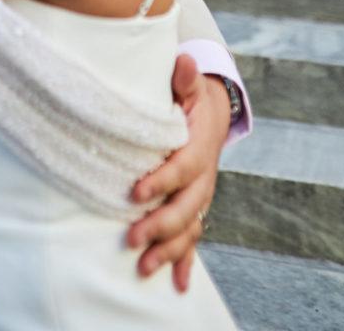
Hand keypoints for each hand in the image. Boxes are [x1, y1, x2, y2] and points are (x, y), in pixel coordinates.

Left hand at [126, 54, 227, 290]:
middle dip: (160, 225)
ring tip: (143, 267)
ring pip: (190, 227)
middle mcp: (204, 176)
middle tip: (131, 237)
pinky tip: (176, 283)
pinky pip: (194, 236)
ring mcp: (202, 194)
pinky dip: (186, 261)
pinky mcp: (197, 205)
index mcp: (199, 145)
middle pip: (187, 206)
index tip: (135, 193)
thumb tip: (185, 59)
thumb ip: (184, 77)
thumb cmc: (190, 97)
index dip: (162, 181)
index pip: (183, 167)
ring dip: (168, 249)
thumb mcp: (188, 84)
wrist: (212, 112)